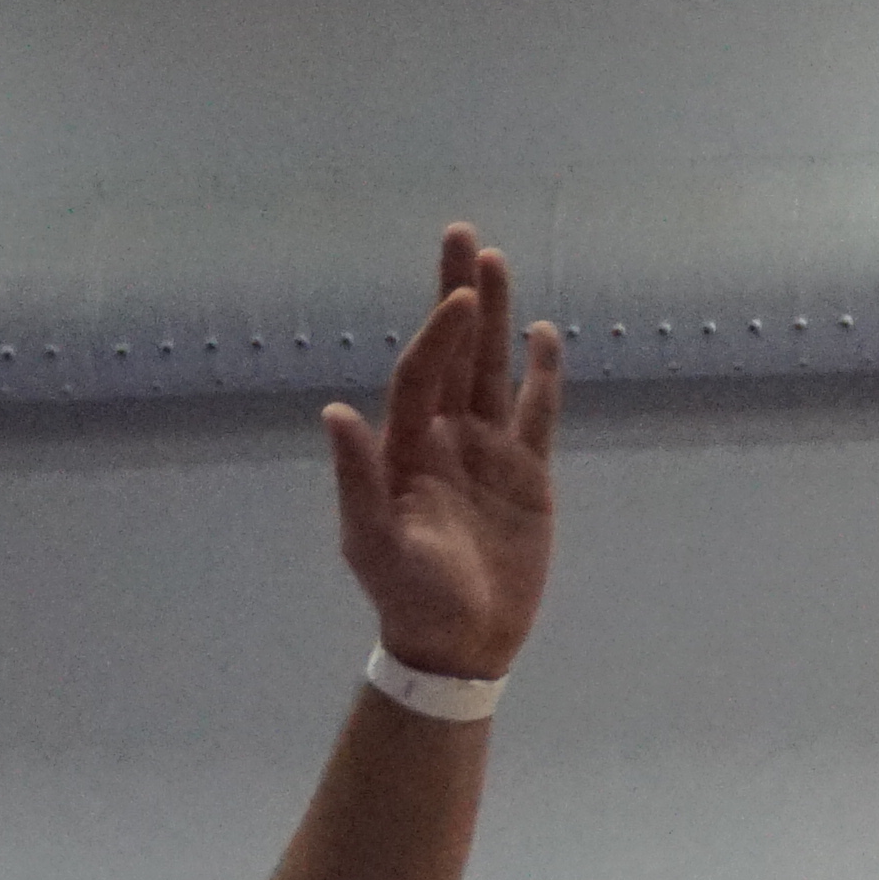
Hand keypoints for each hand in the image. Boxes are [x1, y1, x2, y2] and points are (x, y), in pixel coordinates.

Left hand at [326, 225, 561, 682]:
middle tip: (462, 236)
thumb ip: (356, 478)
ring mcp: (490, 452)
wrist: (460, 643)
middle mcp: (447, 436)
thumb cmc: (408, 595)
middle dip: (458, 295)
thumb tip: (334, 413)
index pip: (423, 375)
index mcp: (408, 447)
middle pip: (456, 353)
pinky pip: (537, 412)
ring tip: (497, 262)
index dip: (439, 335)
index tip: (458, 297)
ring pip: (495, 370)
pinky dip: (541, 375)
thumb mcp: (373, 541)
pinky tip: (544, 335)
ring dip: (497, 319)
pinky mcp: (528, 474)